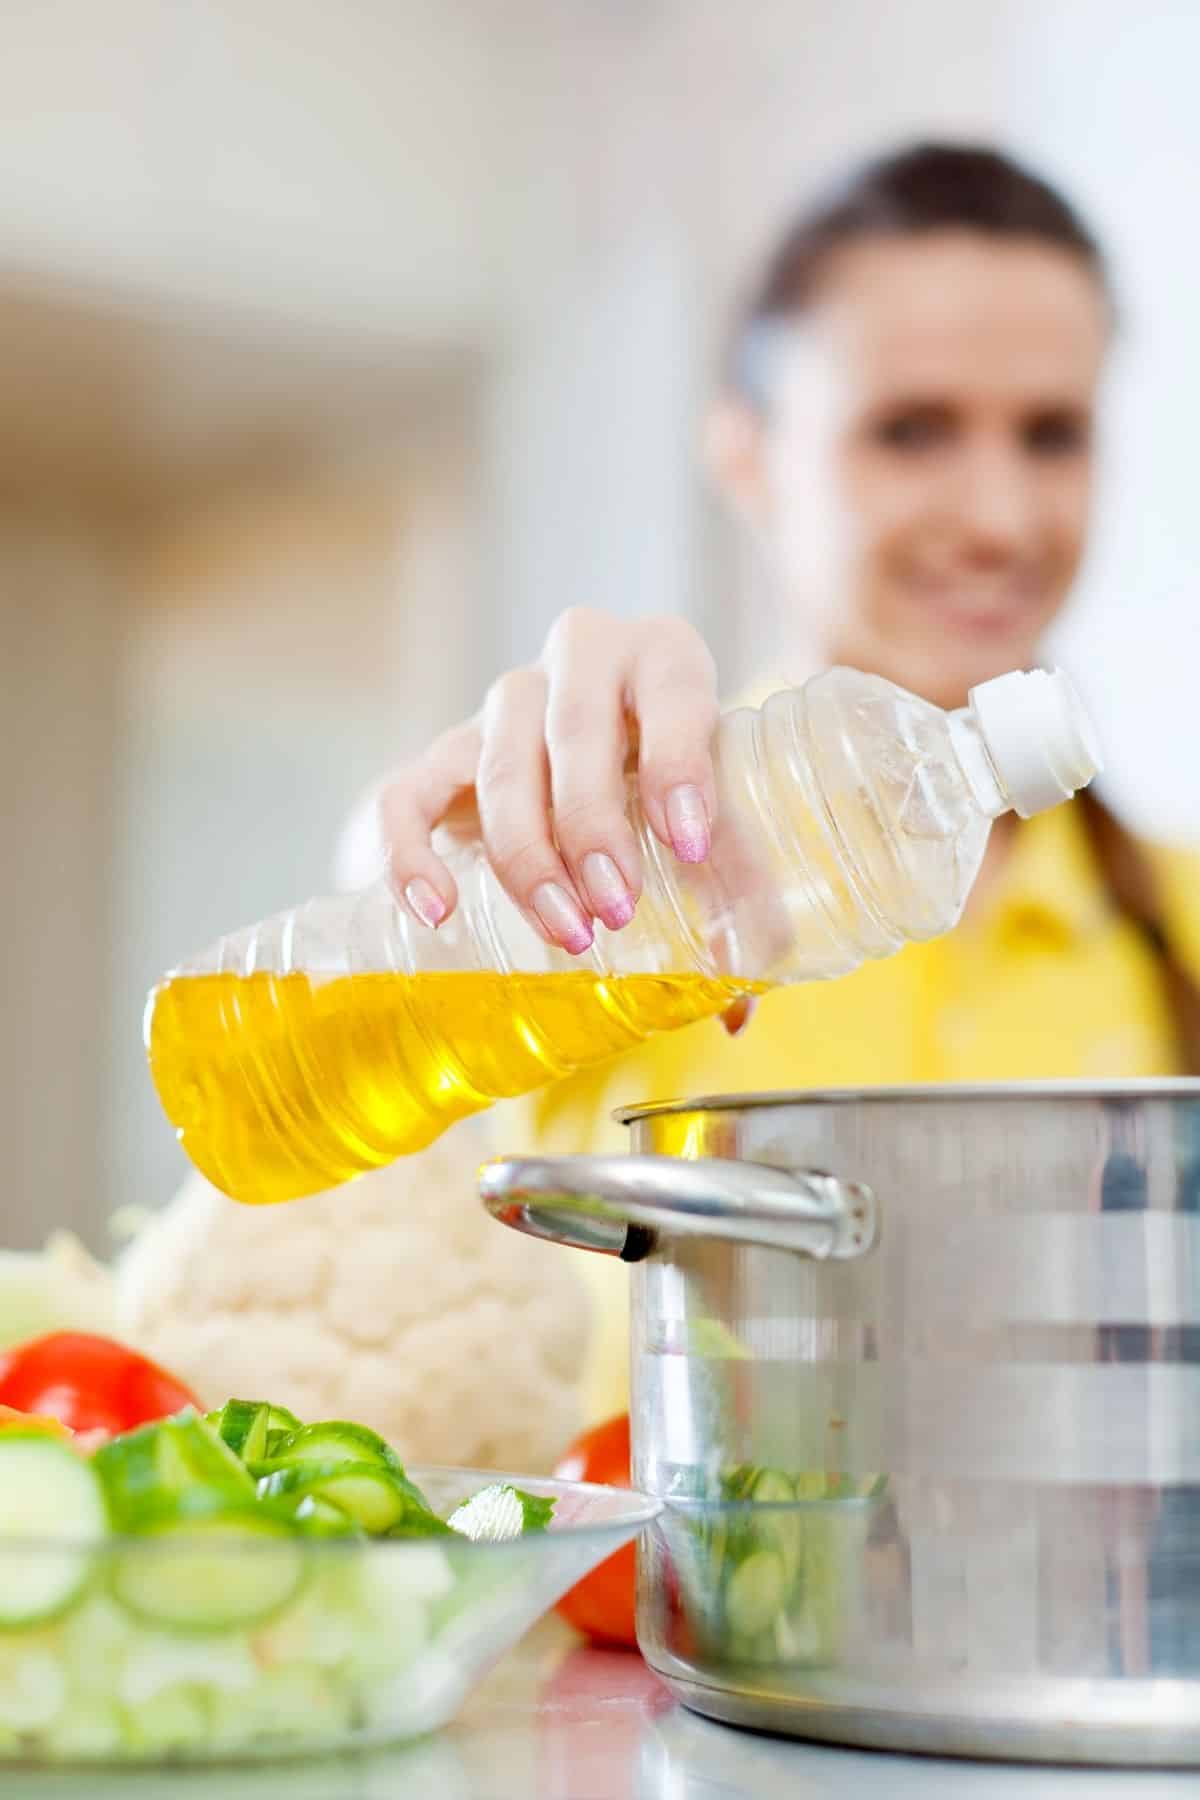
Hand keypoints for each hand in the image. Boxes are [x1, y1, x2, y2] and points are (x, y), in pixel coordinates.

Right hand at [366, 609, 753, 1034]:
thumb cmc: (679, 793)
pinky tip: (438, 910)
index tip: (688, 844)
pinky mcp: (443, 755)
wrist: (603, 770)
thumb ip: (740, 898)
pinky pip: (407, 792)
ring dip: (527, 852)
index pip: (672, 691)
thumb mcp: (723, 821)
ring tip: (566, 930)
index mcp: (665, 657)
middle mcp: (582, 660)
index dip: (678, 763)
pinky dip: (411, 850)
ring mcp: (505, 704)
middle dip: (593, 825)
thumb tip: (737, 1004)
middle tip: (618, 909)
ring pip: (498, 762)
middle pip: (574, 727)